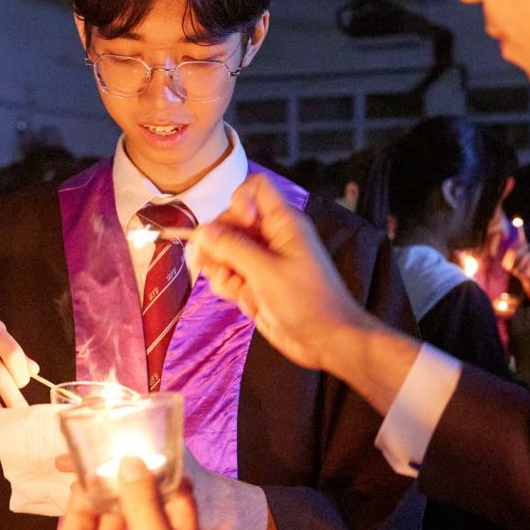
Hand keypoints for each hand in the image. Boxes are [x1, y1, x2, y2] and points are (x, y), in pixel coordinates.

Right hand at [193, 175, 377, 371]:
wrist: (327, 341)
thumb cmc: (308, 302)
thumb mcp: (266, 271)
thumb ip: (232, 247)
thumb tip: (203, 230)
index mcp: (283, 223)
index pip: (255, 189)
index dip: (238, 201)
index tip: (235, 225)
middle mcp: (271, 237)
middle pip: (230, 222)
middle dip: (217, 241)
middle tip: (212, 262)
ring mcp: (262, 261)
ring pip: (225, 250)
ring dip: (219, 266)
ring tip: (229, 283)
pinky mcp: (255, 284)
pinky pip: (229, 274)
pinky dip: (226, 284)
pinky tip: (235, 296)